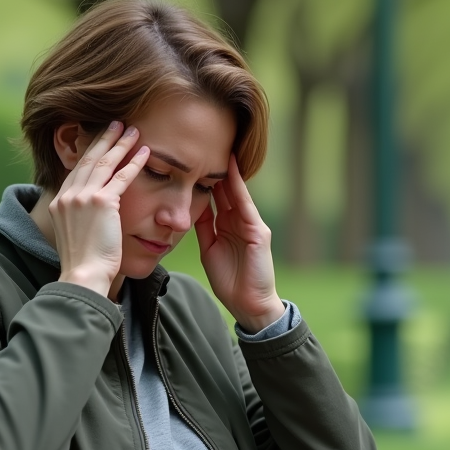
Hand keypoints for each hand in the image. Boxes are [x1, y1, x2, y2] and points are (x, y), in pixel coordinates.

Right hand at [50, 122, 148, 296]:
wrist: (83, 275)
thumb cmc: (83, 264)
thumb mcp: (74, 237)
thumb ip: (80, 221)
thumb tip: (90, 220)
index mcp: (59, 203)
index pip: (76, 170)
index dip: (90, 152)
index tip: (101, 140)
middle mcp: (68, 196)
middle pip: (87, 160)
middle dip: (103, 139)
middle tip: (116, 124)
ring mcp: (82, 198)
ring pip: (104, 163)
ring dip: (119, 144)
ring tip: (133, 130)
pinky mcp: (101, 203)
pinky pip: (121, 178)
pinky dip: (134, 163)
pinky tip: (145, 152)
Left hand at [195, 155, 284, 331]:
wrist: (249, 305)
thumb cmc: (230, 282)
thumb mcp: (210, 250)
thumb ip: (203, 229)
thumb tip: (191, 209)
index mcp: (228, 226)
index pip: (217, 198)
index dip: (206, 180)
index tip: (193, 160)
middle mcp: (241, 222)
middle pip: (226, 190)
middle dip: (216, 170)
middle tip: (206, 145)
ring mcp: (251, 225)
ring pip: (236, 193)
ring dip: (227, 172)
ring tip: (218, 148)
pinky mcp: (258, 232)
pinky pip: (245, 205)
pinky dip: (238, 188)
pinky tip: (231, 172)